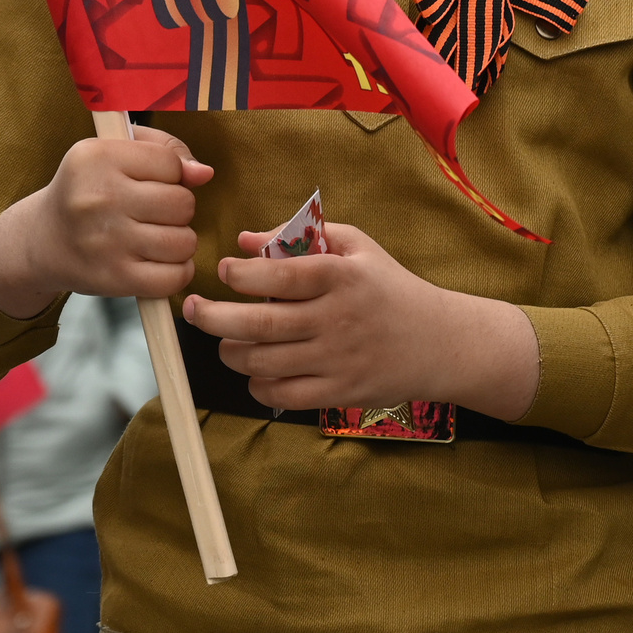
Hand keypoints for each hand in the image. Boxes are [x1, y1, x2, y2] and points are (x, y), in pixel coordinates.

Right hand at [0, 126, 214, 317]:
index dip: (171, 174)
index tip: (150, 182)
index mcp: (97, 157)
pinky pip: (175, 277)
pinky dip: (177, 271)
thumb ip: (165, 150)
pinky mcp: (113, 278)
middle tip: (153, 212)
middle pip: (183, 203)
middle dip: (177, 208)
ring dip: (179, 241)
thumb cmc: (88, 190)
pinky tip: (159, 261)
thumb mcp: (111, 152)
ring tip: (156, 236)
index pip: (170, 163)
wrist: (41, 241)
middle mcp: (100, 198)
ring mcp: (106, 241)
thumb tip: (204, 173)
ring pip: (184, 241)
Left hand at [181, 223, 540, 419]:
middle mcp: (337, 319)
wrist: (440, 342)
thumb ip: (302, 237)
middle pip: (259, 325)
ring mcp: (338, 359)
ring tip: (225, 340)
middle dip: (213, 317)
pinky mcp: (339, 392)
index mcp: (341, 277)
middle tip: (193, 309)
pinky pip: (282, 395)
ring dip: (231, 352)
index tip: (224, 270)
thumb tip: (245, 240)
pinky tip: (256, 370)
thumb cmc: (390, 288)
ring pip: (263, 362)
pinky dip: (258, 385)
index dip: (241, 274)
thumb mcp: (358, 247)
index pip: (278, 277)